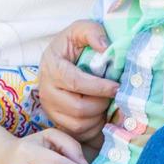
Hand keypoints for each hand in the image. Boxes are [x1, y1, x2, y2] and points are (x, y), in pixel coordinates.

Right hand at [37, 20, 118, 141]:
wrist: (59, 59)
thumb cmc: (72, 45)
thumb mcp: (80, 29)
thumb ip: (92, 32)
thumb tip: (105, 48)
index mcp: (52, 67)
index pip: (76, 82)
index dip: (99, 87)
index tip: (116, 86)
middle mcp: (46, 91)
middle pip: (78, 108)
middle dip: (101, 104)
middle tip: (113, 95)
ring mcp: (50, 109)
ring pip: (78, 124)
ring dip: (98, 117)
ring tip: (107, 104)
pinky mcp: (56, 122)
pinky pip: (78, 134)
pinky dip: (93, 128)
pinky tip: (100, 114)